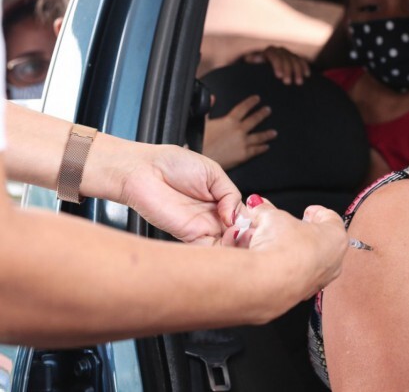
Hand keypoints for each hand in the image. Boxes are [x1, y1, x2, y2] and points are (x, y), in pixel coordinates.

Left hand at [115, 143, 243, 244]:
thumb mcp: (213, 172)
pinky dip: (223, 248)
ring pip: (228, 246)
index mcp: (221, 201)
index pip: (245, 218)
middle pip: (239, 234)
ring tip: (242, 231)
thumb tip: (237, 216)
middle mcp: (213, 218)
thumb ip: (231, 194)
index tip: (260, 219)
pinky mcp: (189, 237)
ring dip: (239, 242)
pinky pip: (210, 250)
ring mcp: (202, 229)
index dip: (254, 221)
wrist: (142, 170)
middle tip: (252, 229)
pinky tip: (230, 236)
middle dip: (249, 235)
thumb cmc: (171, 164)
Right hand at [203, 95, 276, 169]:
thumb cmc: (200, 142)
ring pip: (259, 136)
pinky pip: (256, 150)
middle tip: (268, 110)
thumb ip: (208, 108)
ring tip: (274, 132)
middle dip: (262, 114)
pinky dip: (262, 148)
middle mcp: (239, 130)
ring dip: (267, 134)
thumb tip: (212, 98)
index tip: (257, 99)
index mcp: (229, 121)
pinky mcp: (244, 155)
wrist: (202, 158)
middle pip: (254, 120)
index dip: (251, 102)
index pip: (243, 108)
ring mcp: (243, 143)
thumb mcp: (202, 121)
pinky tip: (266, 147)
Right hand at [222, 195, 348, 298]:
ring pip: (309, 260)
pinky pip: (297, 276)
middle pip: (321, 240)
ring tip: (273, 244)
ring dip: (293, 251)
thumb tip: (258, 205)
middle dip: (302, 232)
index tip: (308, 211)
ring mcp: (321, 280)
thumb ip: (266, 210)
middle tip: (288, 227)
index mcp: (336, 237)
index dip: (317, 212)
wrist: (270, 282)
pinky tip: (271, 262)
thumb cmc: (283, 248)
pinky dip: (286, 269)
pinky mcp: (304, 293)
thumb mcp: (272, 218)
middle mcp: (334, 260)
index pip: (331, 218)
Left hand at [244, 46, 310, 84]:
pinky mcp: (295, 58)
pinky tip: (307, 75)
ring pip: (295, 60)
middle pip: (285, 58)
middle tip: (288, 83)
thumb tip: (250, 58)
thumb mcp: (252, 67)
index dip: (277, 65)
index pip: (274, 55)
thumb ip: (251, 62)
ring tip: (298, 83)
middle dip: (288, 70)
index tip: (279, 76)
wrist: (264, 71)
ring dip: (297, 71)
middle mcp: (279, 51)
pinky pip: (301, 61)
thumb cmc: (257, 72)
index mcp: (268, 52)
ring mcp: (288, 54)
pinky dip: (304, 67)